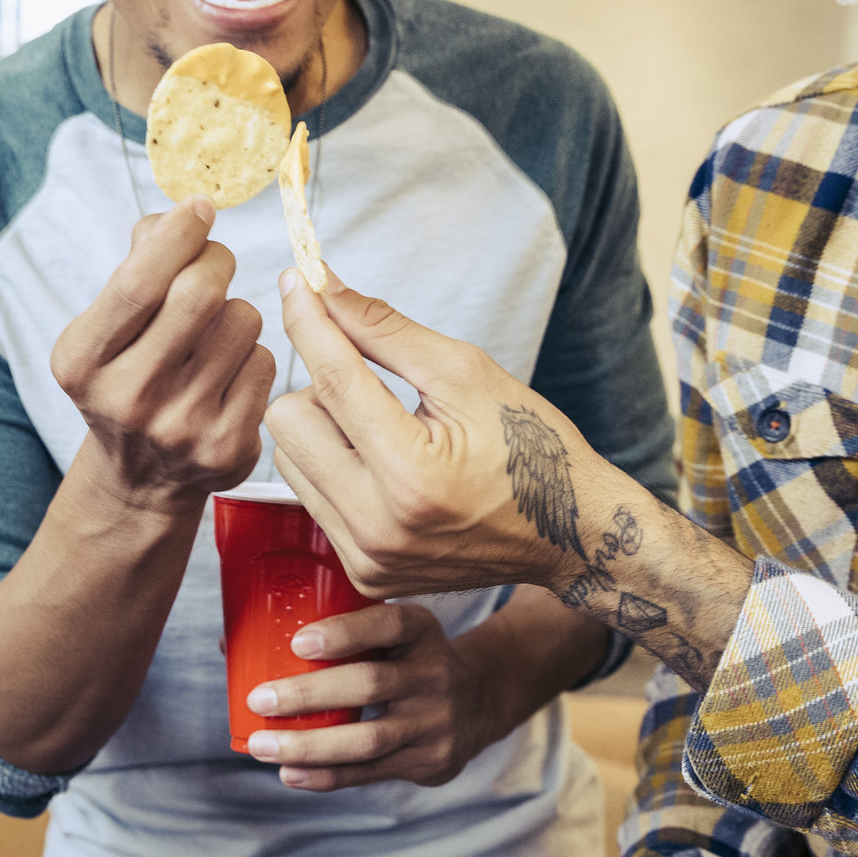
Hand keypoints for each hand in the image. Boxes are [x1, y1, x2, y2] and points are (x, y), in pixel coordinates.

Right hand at [51, 198, 275, 510]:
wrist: (139, 478)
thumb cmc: (127, 375)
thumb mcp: (106, 327)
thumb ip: (136, 264)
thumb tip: (182, 215)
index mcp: (82, 361)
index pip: (139, 282)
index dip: (178, 234)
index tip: (200, 208)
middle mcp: (126, 400)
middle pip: (200, 293)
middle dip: (215, 260)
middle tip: (213, 263)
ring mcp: (180, 429)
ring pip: (243, 320)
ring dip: (235, 311)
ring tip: (212, 334)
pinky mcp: (227, 447)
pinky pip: (264, 362)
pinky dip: (251, 354)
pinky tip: (226, 374)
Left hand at [241, 602, 492, 790]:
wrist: (478, 703)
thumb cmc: (405, 659)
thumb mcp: (390, 634)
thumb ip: (332, 635)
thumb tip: (231, 645)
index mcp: (422, 630)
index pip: (388, 625)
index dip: (345, 633)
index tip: (298, 643)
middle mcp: (435, 673)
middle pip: (371, 685)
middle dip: (310, 694)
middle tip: (260, 700)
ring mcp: (436, 721)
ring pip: (368, 739)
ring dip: (309, 745)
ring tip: (263, 745)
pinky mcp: (430, 761)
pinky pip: (371, 773)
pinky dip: (327, 776)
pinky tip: (291, 773)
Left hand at [264, 267, 592, 598]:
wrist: (568, 533)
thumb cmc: (529, 445)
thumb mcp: (466, 373)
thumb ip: (384, 329)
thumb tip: (322, 289)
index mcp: (411, 473)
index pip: (333, 379)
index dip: (310, 321)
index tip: (296, 282)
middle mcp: (379, 526)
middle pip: (289, 420)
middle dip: (321, 387)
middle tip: (374, 387)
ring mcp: (369, 557)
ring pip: (289, 459)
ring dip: (323, 429)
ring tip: (383, 431)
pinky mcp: (364, 573)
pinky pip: (310, 498)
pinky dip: (335, 468)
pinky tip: (382, 466)